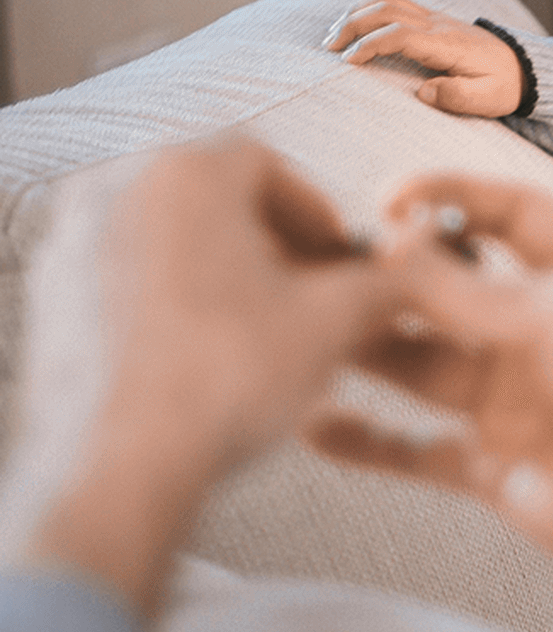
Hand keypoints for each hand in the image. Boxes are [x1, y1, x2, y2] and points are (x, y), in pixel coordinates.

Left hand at [3, 137, 402, 614]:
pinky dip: (177, 299)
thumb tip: (415, 276)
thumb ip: (385, 282)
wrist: (132, 466)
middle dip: (273, 242)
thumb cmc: (224, 382)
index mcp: (189, 176)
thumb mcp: (334, 321)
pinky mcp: (59, 297)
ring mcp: (81, 244)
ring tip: (265, 326)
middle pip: (219, 199)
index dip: (317, 213)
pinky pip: (134, 276)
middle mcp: (124, 193)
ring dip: (228, 270)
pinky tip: (211, 350)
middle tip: (310, 290)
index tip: (339, 254)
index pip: (271, 165)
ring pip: (177, 238)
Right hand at [309, 175, 552, 594]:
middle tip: (315, 266)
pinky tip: (313, 425)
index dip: (451, 196)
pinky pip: (419, 453)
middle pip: (446, 290)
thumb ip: (474, 292)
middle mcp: (537, 332)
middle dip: (387, 275)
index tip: (388, 200)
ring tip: (302, 332)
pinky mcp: (500, 469)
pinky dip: (370, 443)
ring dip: (365, 348)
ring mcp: (516, 401)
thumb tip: (392, 247)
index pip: (506, 214)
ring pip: (419, 366)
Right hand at [325, 0, 524, 116]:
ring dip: (357, 13)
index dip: (370, 45)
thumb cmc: (503, 87)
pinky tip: (355, 23)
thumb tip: (423, 92)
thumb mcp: (487, 100)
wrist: (523, 68)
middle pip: (386, 10)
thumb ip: (457, 97)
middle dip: (352, 24)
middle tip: (328, 47)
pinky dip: (370, 8)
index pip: (399, 35)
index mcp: (446, 44)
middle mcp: (438, 24)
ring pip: (389, 1)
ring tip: (334, 35)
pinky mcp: (434, 19)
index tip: (347, 62)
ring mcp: (435, 17)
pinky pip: (397, 3)